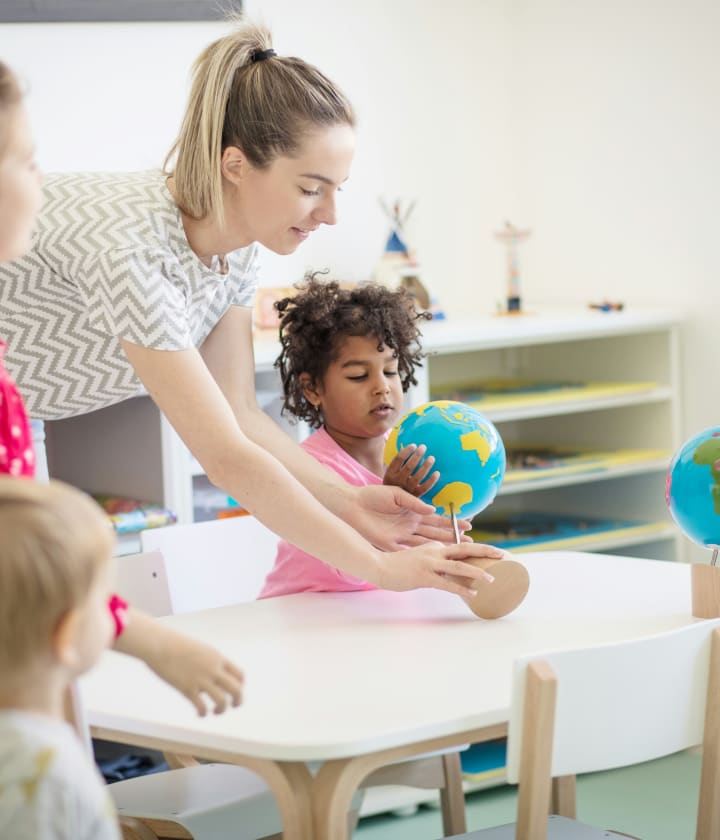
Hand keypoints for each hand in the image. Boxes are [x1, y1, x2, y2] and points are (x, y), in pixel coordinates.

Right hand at [144, 628, 243, 716]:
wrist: (159, 644)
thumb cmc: (175, 644)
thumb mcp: (199, 649)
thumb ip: (207, 660)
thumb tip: (208, 672)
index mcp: (217, 657)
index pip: (239, 674)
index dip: (240, 685)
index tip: (233, 691)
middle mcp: (212, 669)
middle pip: (236, 689)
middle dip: (238, 700)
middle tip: (234, 705)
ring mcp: (201, 679)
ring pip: (222, 701)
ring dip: (222, 709)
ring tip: (216, 711)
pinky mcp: (187, 688)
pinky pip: (201, 707)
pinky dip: (203, 713)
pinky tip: (201, 713)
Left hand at [351, 484, 472, 548]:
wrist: (351, 504)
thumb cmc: (372, 496)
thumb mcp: (396, 493)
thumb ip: (414, 502)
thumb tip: (432, 510)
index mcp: (411, 512)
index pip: (436, 518)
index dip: (452, 523)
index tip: (468, 525)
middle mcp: (409, 526)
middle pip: (435, 533)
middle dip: (452, 538)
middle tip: (471, 543)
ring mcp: (401, 536)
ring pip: (425, 544)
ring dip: (441, 548)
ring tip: (458, 552)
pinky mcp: (390, 544)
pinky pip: (408, 551)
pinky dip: (420, 555)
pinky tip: (434, 559)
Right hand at [374, 541, 505, 596]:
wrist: (378, 566)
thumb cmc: (396, 565)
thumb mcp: (417, 556)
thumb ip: (432, 559)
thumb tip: (445, 570)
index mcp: (434, 546)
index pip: (459, 546)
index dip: (476, 549)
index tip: (490, 553)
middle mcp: (435, 551)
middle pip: (464, 549)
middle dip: (485, 551)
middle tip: (502, 554)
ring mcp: (430, 563)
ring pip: (460, 566)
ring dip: (478, 572)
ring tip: (492, 579)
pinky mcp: (425, 577)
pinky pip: (448, 584)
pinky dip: (462, 589)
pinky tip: (472, 594)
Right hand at [384, 444, 439, 497]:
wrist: (391, 503)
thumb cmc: (394, 483)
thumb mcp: (391, 474)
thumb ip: (399, 464)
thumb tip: (411, 448)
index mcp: (390, 474)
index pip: (398, 460)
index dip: (406, 451)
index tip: (414, 445)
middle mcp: (397, 482)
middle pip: (409, 467)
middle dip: (417, 456)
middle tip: (423, 447)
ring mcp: (407, 490)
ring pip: (417, 477)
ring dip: (426, 466)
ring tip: (432, 458)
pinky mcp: (415, 496)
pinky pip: (424, 488)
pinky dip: (431, 481)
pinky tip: (437, 473)